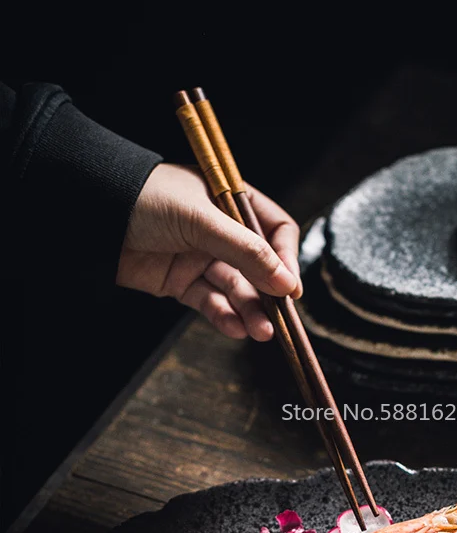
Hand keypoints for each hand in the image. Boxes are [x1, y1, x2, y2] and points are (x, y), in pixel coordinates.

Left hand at [118, 163, 301, 340]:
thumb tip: (286, 282)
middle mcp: (220, 231)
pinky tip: (236, 329)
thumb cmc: (146, 201)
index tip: (291, 285)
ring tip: (261, 332)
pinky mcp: (181, 283)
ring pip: (236, 289)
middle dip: (269, 293)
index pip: (273, 230)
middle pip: (258, 267)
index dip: (285, 257)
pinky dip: (224, 317)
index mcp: (230, 202)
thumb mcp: (202, 221)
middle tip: (280, 319)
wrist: (89, 217)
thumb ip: (246, 251)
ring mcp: (200, 258)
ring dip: (250, 311)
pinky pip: (210, 302)